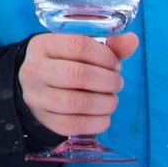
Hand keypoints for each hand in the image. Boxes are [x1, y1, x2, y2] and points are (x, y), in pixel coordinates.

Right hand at [16, 32, 137, 138]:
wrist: (36, 88)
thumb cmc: (64, 65)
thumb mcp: (78, 50)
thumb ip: (108, 47)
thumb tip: (133, 41)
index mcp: (43, 45)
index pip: (77, 45)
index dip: (104, 56)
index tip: (115, 64)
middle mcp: (35, 70)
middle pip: (77, 74)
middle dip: (107, 81)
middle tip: (117, 84)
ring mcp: (37, 97)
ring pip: (77, 102)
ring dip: (105, 103)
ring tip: (111, 99)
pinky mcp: (45, 120)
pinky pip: (75, 125)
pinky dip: (98, 122)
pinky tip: (104, 115)